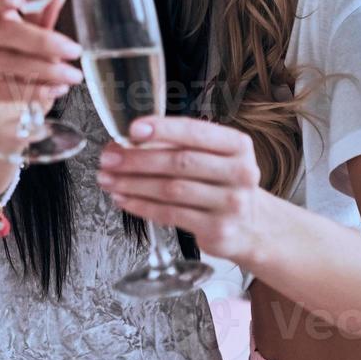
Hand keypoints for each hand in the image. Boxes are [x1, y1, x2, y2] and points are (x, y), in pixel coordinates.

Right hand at [0, 0, 82, 121]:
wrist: (2, 108)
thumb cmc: (17, 65)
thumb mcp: (33, 39)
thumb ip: (43, 16)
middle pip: (1, 32)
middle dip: (42, 41)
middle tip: (73, 50)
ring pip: (3, 62)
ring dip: (44, 70)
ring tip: (70, 76)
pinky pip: (0, 90)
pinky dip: (31, 91)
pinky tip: (53, 90)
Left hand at [96, 116, 273, 261]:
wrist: (251, 226)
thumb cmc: (221, 183)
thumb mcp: (210, 157)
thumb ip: (172, 146)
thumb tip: (124, 142)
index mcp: (237, 145)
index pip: (195, 132)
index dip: (162, 130)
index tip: (133, 129)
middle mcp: (240, 173)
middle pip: (180, 162)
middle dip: (137, 159)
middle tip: (109, 158)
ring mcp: (231, 204)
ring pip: (171, 190)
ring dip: (133, 184)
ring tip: (109, 179)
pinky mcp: (218, 230)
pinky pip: (171, 215)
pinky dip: (142, 206)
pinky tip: (124, 198)